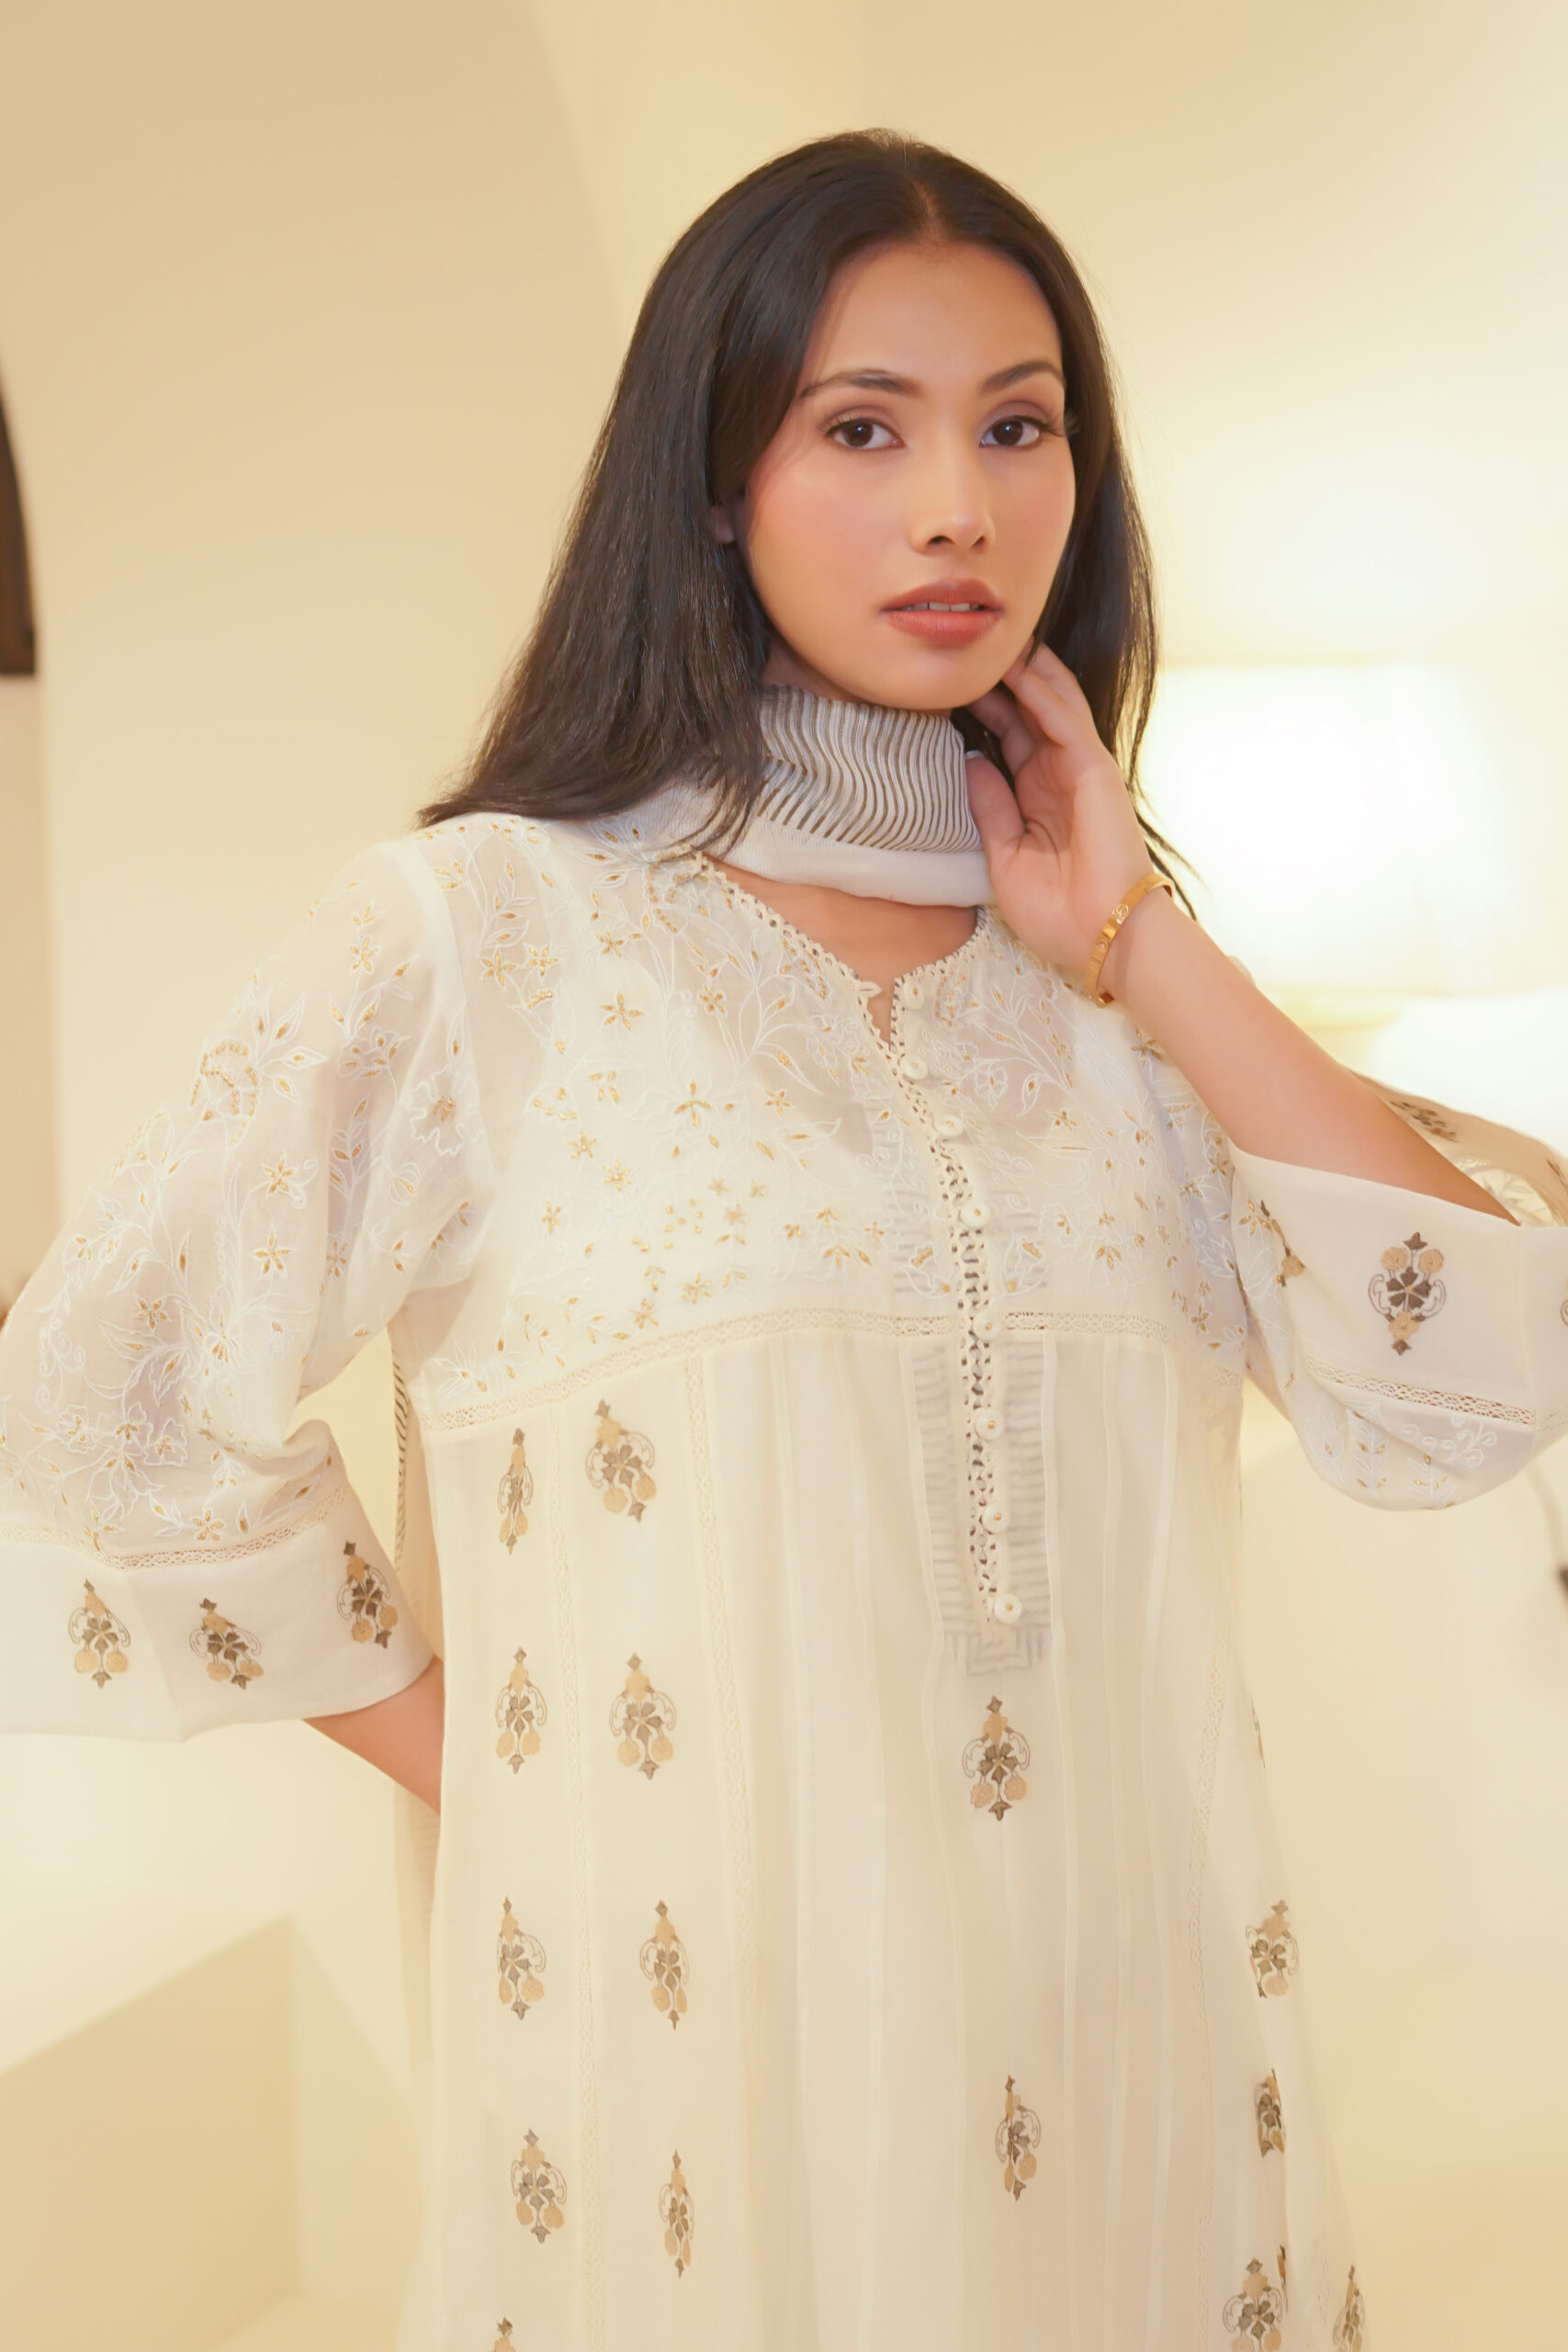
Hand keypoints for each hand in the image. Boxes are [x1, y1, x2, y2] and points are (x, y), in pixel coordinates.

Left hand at [963, 642, 1156, 979]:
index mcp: (1036, 796)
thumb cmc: (1058, 912)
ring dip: (1023, 671)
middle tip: (966, 646)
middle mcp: (1057, 776)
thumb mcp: (1004, 857)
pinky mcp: (1094, 770)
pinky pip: (1064, 721)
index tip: (944, 684)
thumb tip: (967, 760)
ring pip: (1049, 704)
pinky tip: (1018, 668)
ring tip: (992, 638)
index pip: (1006, 738)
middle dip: (999, 678)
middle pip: (1025, 712)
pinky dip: (1042, 692)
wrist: (1101, 936)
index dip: (979, 708)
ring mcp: (1078, 769)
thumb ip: (988, 808)